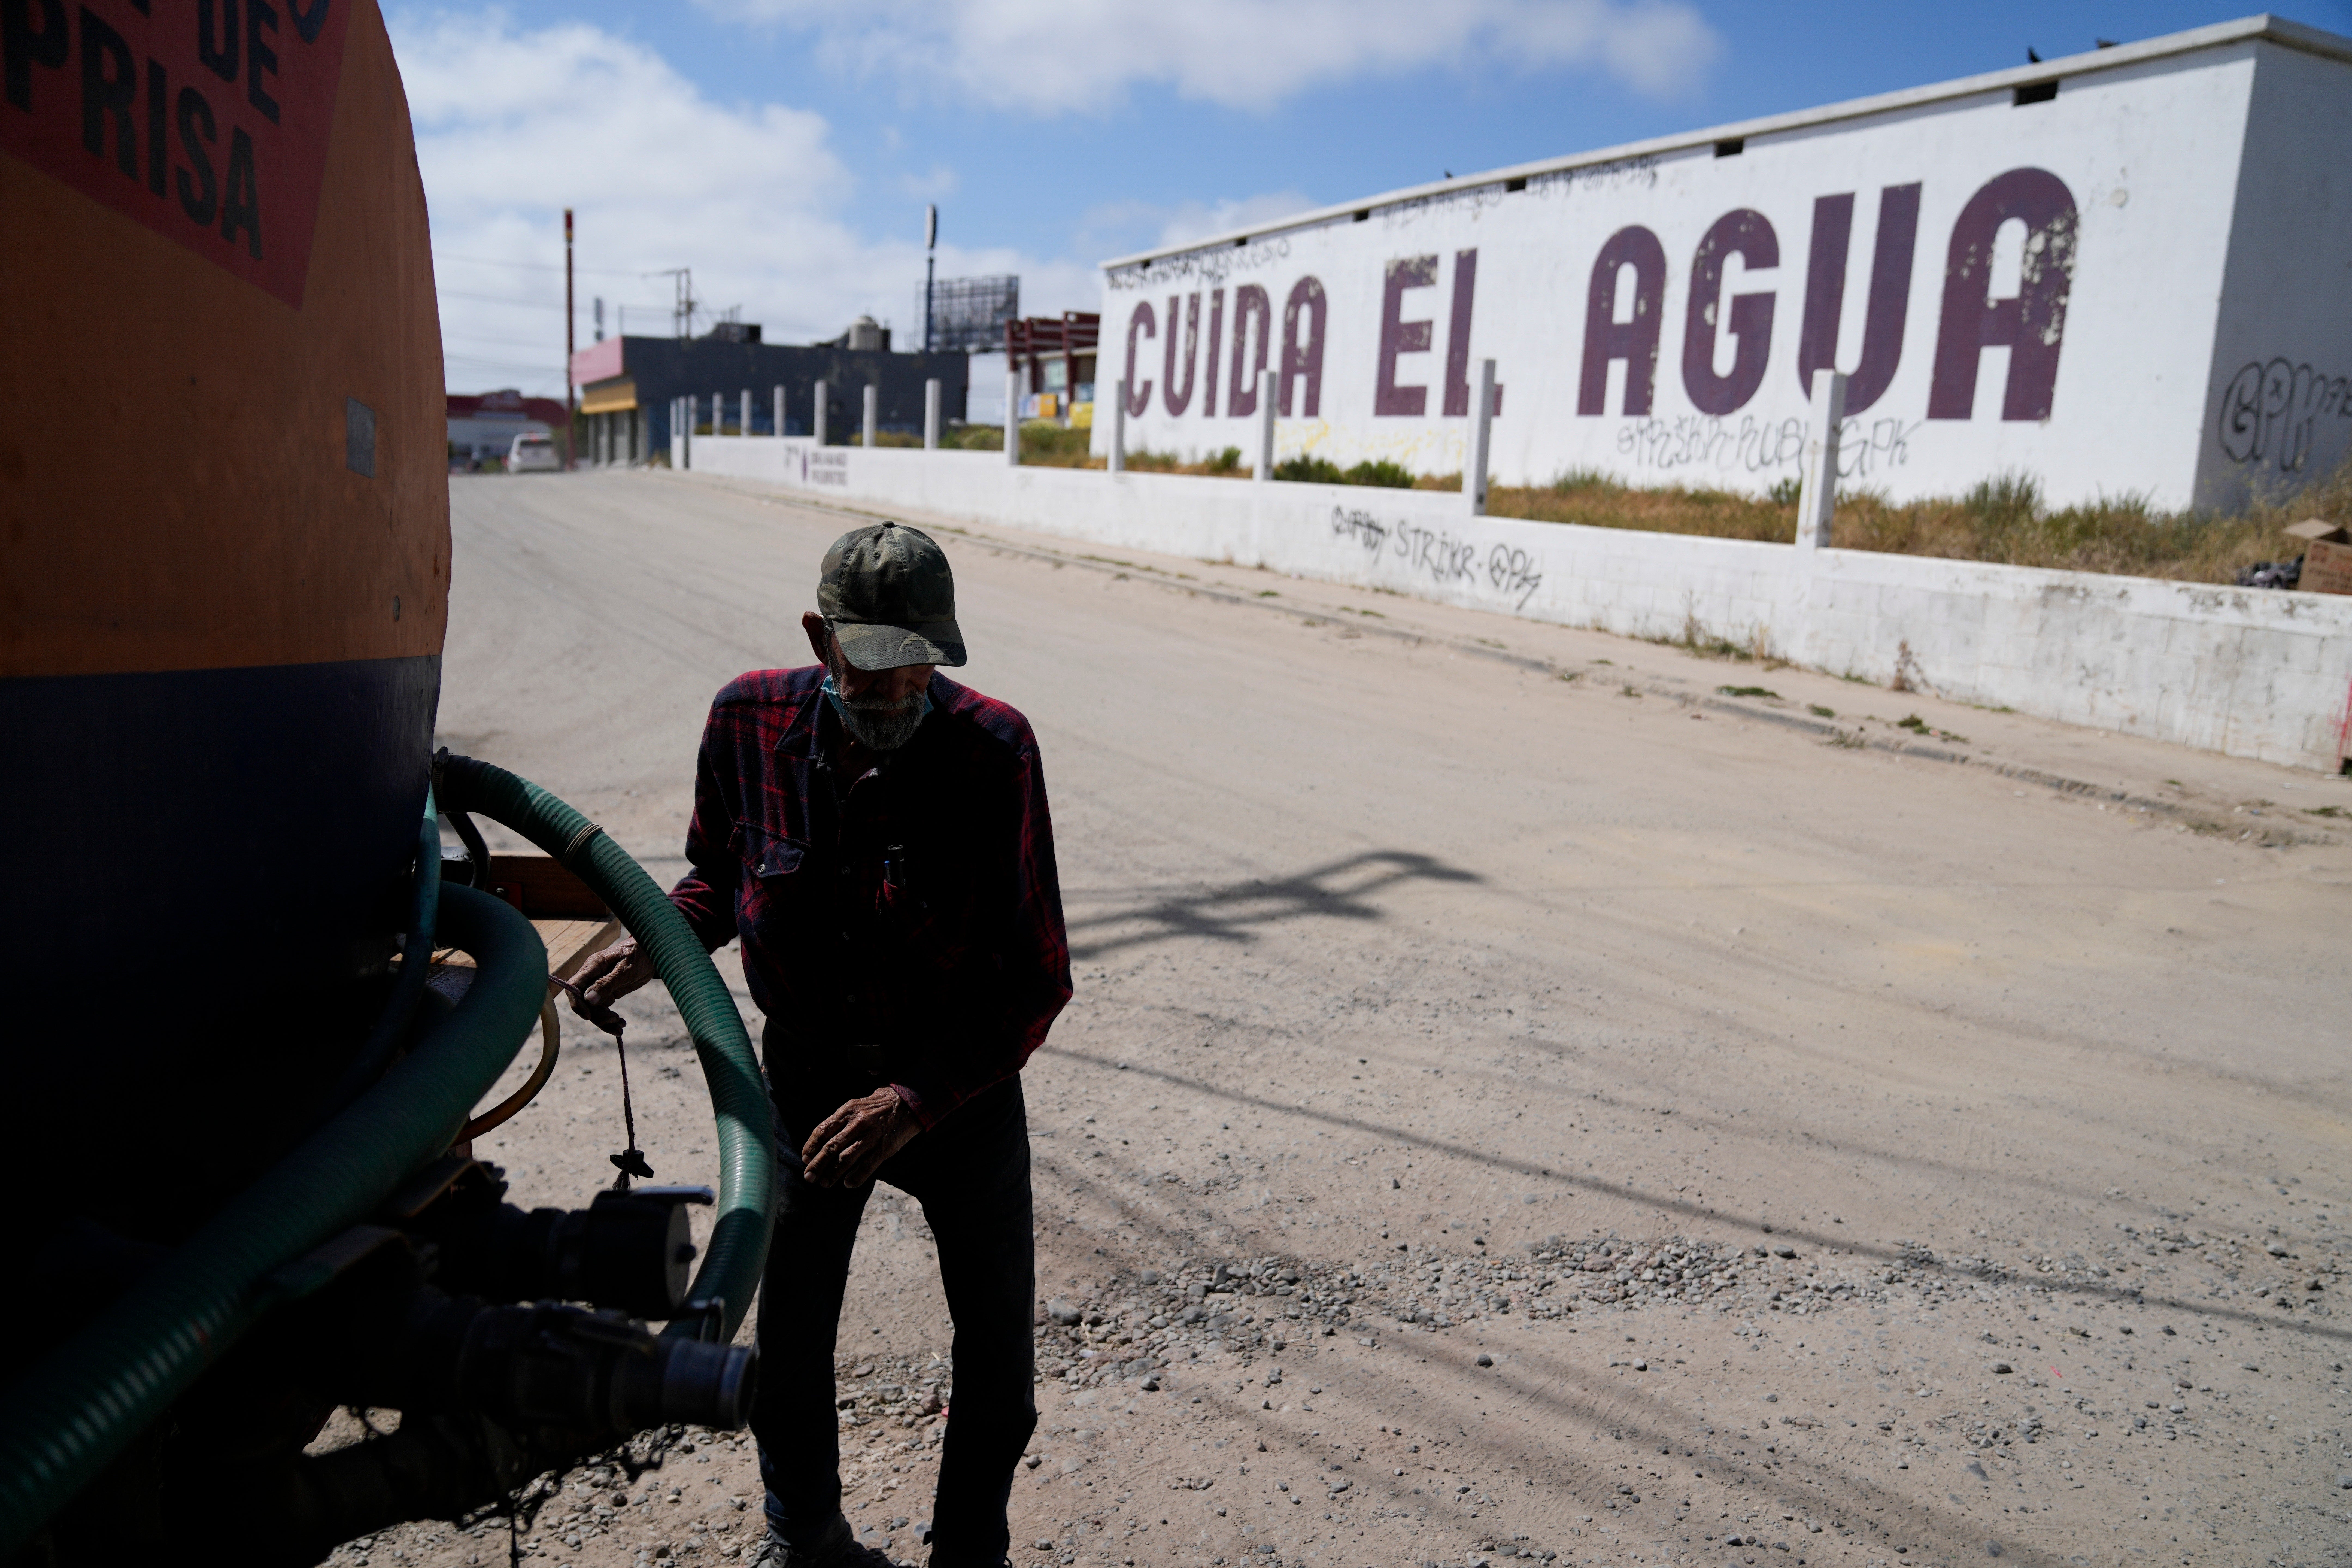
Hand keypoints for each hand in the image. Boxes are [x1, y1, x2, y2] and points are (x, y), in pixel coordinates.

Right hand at [567, 937, 654, 1032]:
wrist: (652, 952)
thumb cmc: (640, 954)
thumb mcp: (626, 969)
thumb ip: (607, 983)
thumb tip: (588, 999)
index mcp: (593, 966)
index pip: (574, 986)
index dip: (577, 1002)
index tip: (588, 1016)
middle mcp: (592, 976)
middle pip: (584, 1001)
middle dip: (596, 1015)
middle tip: (614, 1021)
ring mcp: (599, 985)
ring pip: (593, 1008)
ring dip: (604, 1021)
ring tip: (620, 1027)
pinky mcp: (608, 992)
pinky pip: (603, 1009)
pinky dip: (610, 1018)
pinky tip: (621, 1024)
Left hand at [801, 1087, 922, 1187]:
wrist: (908, 1102)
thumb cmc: (877, 1106)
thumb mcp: (856, 1106)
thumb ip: (840, 1121)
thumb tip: (820, 1140)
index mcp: (847, 1111)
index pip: (822, 1131)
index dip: (811, 1146)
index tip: (805, 1158)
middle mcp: (857, 1123)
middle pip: (831, 1147)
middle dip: (817, 1164)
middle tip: (808, 1177)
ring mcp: (871, 1136)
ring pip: (846, 1159)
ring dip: (832, 1173)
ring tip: (824, 1183)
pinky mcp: (884, 1148)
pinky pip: (867, 1166)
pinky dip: (856, 1177)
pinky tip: (848, 1184)